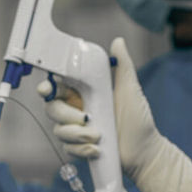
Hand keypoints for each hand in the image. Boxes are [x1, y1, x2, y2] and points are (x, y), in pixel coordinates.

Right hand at [39, 38, 191, 191]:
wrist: (145, 151)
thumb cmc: (139, 118)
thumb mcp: (130, 89)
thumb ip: (123, 65)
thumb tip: (118, 41)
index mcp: (85, 93)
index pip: (57, 86)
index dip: (47, 87)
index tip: (46, 89)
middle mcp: (77, 110)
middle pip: (52, 108)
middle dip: (65, 115)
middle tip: (86, 118)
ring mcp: (76, 129)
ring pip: (58, 130)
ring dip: (77, 135)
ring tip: (99, 137)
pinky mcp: (79, 147)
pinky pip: (67, 148)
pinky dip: (81, 149)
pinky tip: (97, 149)